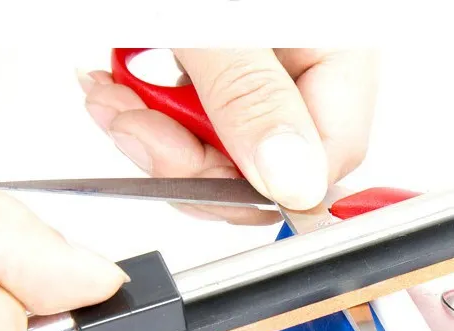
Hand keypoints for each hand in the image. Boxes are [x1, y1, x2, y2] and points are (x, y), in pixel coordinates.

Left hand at [77, 49, 379, 224]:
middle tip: (137, 126)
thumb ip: (253, 97)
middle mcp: (309, 65)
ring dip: (157, 132)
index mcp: (337, 49)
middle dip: (187, 158)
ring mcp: (268, 69)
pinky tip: (122, 83)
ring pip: (222, 145)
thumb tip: (293, 184)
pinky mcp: (224, 68)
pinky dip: (152, 108)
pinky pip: (197, 118)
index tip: (194, 179)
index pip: (329, 156)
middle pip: (267, 161)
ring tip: (116, 95)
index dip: (259, 186)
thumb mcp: (223, 21)